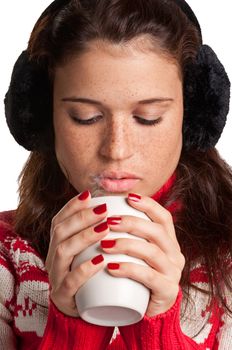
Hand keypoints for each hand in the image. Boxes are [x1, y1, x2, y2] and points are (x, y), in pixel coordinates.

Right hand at [45, 190, 109, 316]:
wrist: (85, 310)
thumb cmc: (92, 275)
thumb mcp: (90, 251)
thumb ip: (97, 232)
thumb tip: (117, 205)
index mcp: (58, 245)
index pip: (59, 220)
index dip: (72, 206)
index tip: (90, 194)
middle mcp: (53, 258)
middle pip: (60, 231)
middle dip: (82, 217)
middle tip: (104, 209)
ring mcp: (56, 277)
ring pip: (63, 252)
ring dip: (84, 237)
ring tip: (105, 228)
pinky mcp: (64, 296)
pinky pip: (71, 282)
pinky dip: (85, 269)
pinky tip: (101, 260)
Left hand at [101, 193, 184, 316]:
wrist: (146, 309)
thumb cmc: (136, 276)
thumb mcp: (136, 252)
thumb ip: (130, 234)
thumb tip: (106, 210)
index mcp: (169, 241)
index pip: (163, 217)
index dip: (148, 205)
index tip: (128, 197)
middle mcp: (175, 253)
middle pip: (156, 231)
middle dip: (131, 222)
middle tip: (108, 221)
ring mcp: (173, 272)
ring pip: (151, 252)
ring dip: (125, 245)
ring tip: (104, 244)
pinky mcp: (167, 290)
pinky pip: (148, 276)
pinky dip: (128, 269)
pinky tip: (110, 267)